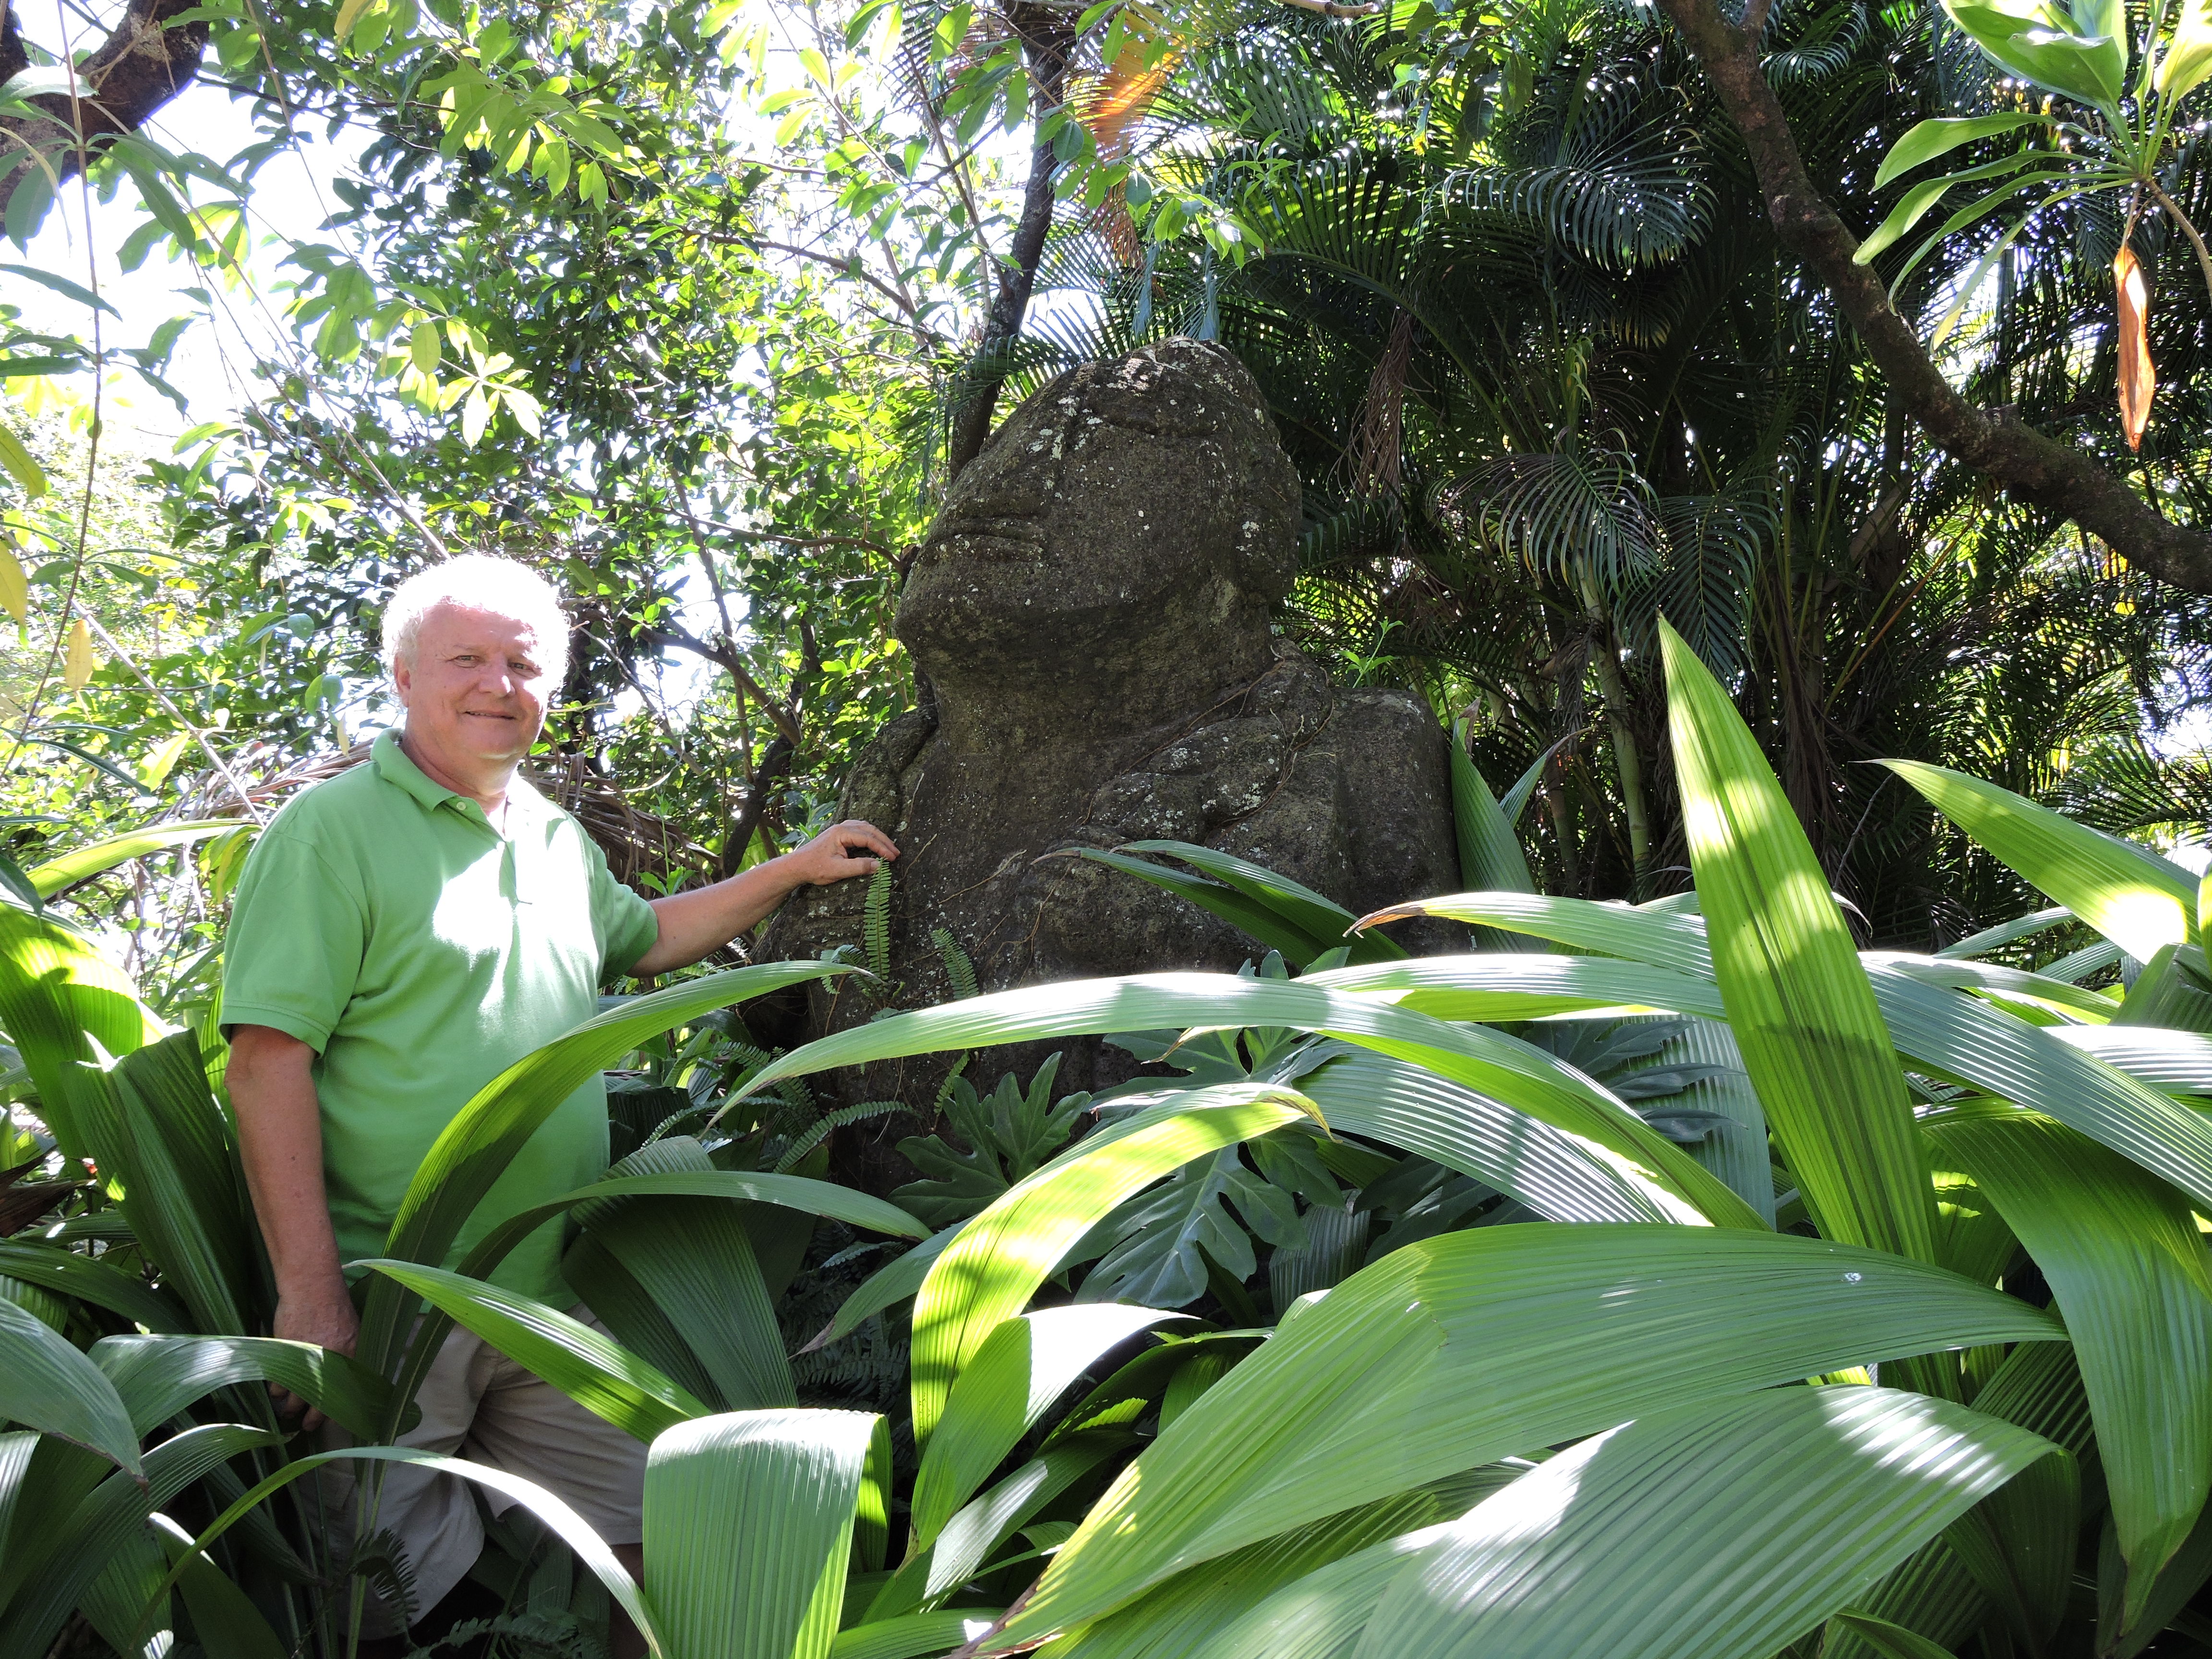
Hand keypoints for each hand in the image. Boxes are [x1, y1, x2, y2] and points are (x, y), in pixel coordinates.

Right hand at [271, 1282, 359, 1431]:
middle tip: (306, 1426)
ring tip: (286, 1411)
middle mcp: (327, 1365)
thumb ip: (348, 1353)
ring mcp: (304, 1363)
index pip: (342, 1396)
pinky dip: (275, 1389)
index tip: (328, 1420)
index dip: (333, 1412)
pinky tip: (275, 1391)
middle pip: (317, 1404)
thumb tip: (344, 1374)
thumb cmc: (333, 1305)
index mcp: (349, 1358)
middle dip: (311, 1419)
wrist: (311, 1289)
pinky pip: (276, 1384)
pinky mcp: (283, 1358)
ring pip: (293, 1398)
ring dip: (288, 1406)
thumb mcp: (351, 1330)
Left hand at [785, 819, 898, 886]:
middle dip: (884, 841)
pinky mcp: (838, 834)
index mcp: (841, 833)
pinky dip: (869, 835)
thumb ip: (859, 867)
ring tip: (888, 848)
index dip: (882, 848)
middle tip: (896, 853)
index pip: (868, 838)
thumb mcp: (838, 870)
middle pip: (869, 829)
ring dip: (877, 837)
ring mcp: (839, 829)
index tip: (892, 859)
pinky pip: (858, 830)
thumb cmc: (814, 868)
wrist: (796, 866)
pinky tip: (873, 842)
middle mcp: (841, 827)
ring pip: (864, 828)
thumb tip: (878, 865)